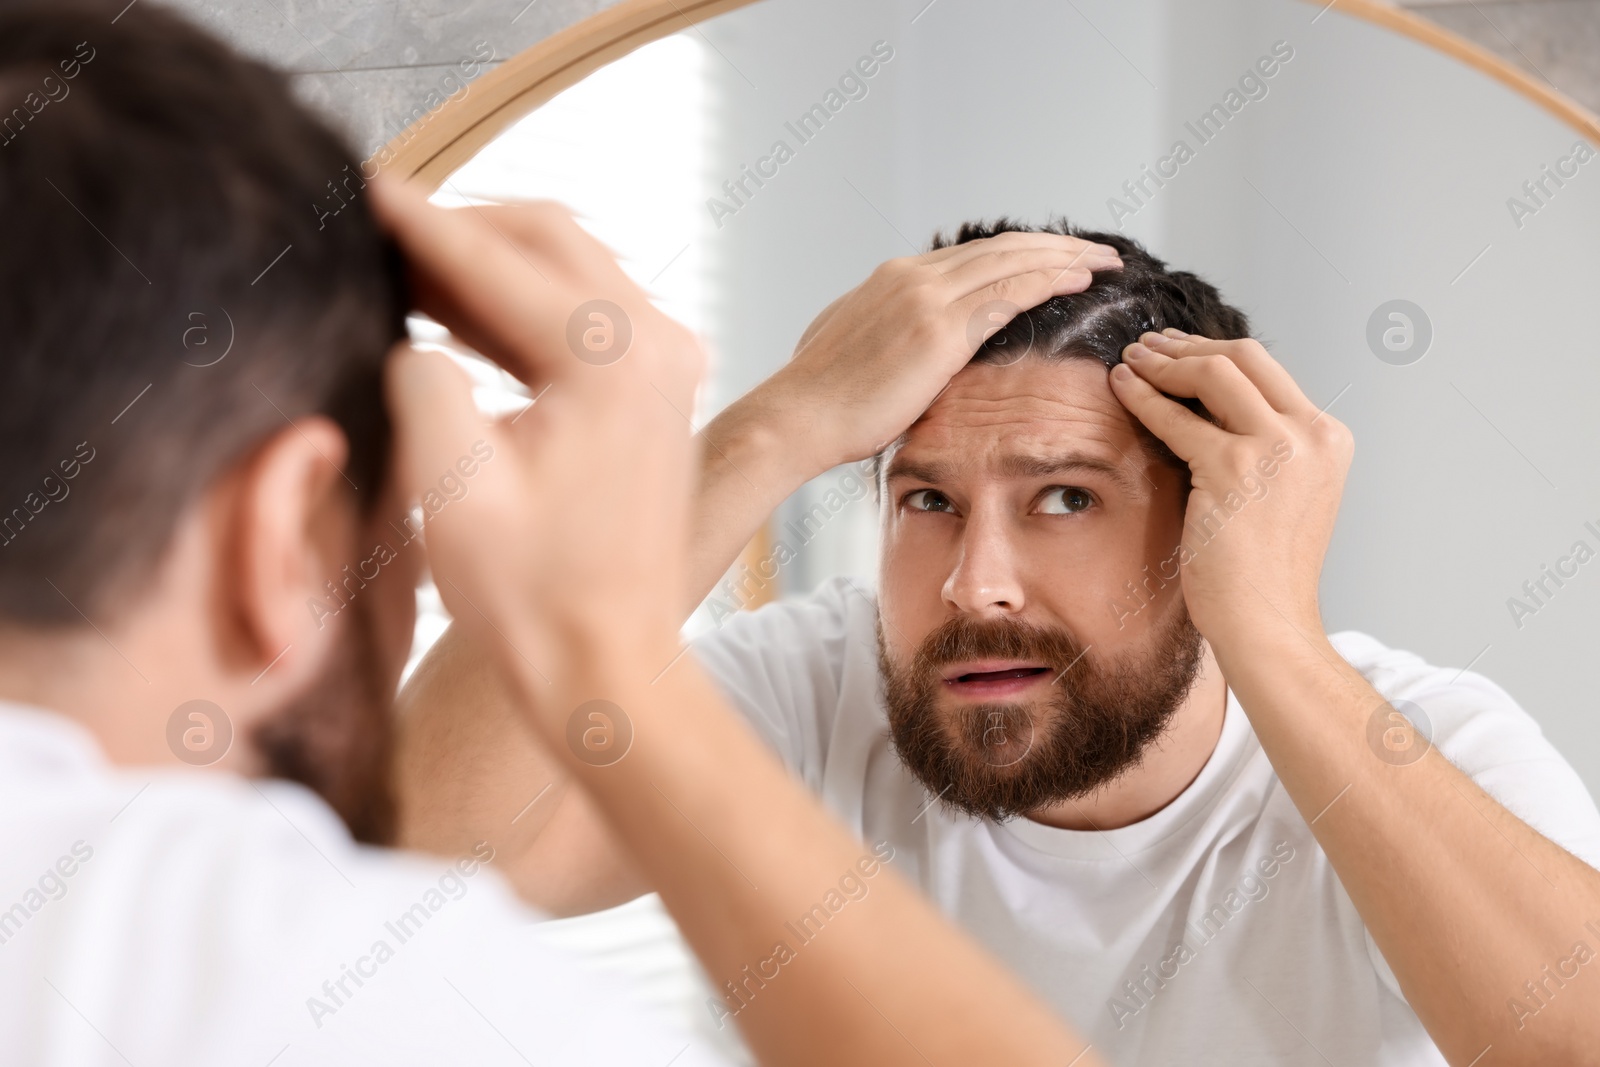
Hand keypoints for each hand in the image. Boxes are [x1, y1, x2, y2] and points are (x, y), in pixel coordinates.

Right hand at [373, 177, 702, 692]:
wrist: (607, 666)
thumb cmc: (533, 599)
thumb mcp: (447, 485)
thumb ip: (419, 378)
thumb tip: (411, 333)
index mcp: (613, 358)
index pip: (494, 260)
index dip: (415, 222)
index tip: (355, 187)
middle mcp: (658, 343)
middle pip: (545, 236)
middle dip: (455, 226)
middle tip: (373, 223)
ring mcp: (667, 364)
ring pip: (566, 267)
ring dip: (485, 262)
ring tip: (398, 264)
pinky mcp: (656, 389)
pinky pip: (581, 313)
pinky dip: (517, 305)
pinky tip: (450, 313)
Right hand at [748, 232, 1121, 476]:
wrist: (796, 417)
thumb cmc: (821, 402)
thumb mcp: (854, 349)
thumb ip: (887, 335)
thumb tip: (901, 347)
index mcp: (892, 279)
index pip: (972, 255)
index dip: (1019, 253)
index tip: (1053, 260)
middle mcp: (912, 276)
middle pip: (1001, 247)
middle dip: (1054, 246)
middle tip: (1095, 251)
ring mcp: (925, 298)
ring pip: (1013, 261)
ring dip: (1065, 257)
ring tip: (1102, 260)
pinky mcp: (939, 330)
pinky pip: (1009, 293)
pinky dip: (1050, 279)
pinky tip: (1080, 279)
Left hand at [1109, 329, 1351, 642]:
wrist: (1267, 625)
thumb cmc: (1261, 573)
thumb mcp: (1279, 495)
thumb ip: (1262, 449)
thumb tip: (1209, 407)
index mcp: (1328, 439)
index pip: (1268, 371)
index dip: (1216, 352)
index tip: (1177, 351)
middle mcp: (1312, 435)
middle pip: (1245, 356)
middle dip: (1189, 346)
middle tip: (1148, 346)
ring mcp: (1278, 448)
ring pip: (1214, 371)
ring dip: (1164, 361)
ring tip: (1130, 358)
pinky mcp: (1234, 468)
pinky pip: (1177, 417)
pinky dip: (1144, 396)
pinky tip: (1120, 387)